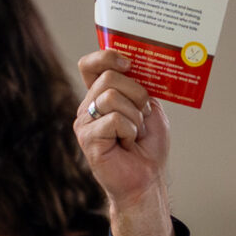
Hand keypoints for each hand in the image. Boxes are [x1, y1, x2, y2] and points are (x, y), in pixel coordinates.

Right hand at [74, 49, 173, 235]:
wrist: (147, 179)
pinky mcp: (87, 138)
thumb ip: (141, 87)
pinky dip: (130, 131)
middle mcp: (88, 106)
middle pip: (109, 77)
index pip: (91, 64)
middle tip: (143, 116)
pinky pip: (114, 119)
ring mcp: (84, 122)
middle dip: (136, 94)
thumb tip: (134, 66)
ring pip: (111, 96)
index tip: (128, 63)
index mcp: (101, 95)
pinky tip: (127, 144)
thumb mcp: (150, 108)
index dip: (106, 56)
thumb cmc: (148, 146)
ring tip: (134, 134)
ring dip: (135, 116)